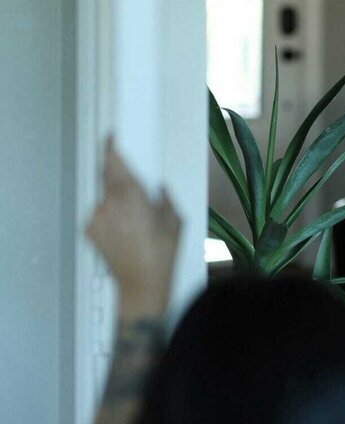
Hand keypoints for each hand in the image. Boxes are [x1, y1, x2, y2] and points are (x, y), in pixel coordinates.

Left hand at [85, 137, 181, 320]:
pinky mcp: (90, 230)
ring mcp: (96, 217)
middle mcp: (109, 203)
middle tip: (135, 191)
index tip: (112, 137)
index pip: (114, 162)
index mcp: (131, 196)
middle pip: (108, 176)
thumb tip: (158, 187)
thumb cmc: (161, 255)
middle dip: (119, 176)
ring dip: (116, 200)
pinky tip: (124, 232)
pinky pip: (99, 213)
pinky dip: (109, 215)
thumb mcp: (175, 221)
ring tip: (134, 221)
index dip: (111, 147)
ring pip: (104, 196)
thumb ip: (165, 197)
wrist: (141, 286)